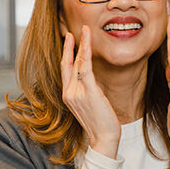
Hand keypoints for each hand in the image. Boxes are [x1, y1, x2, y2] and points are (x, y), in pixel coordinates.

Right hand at [61, 25, 120, 158]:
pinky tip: (88, 42)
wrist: (104, 138)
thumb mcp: (89, 104)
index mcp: (67, 95)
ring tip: (86, 31)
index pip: (65, 70)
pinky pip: (86, 67)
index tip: (69, 41)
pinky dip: (86, 53)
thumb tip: (90, 78)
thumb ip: (86, 90)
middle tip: (74, 31)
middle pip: (68, 63)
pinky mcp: (88, 91)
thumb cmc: (100, 123)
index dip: (66, 54)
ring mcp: (76, 92)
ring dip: (82, 44)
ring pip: (78, 62)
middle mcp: (69, 92)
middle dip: (71, 45)